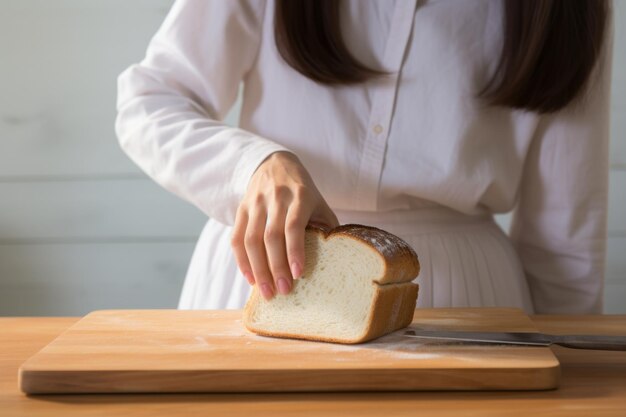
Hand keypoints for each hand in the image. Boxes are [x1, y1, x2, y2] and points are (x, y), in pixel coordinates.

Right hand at [231, 151, 337, 299]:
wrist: (274, 163)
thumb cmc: (302, 191)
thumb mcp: (319, 202)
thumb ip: (326, 226)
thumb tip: (335, 259)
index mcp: (300, 195)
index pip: (294, 225)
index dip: (295, 250)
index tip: (299, 274)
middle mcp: (276, 198)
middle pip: (271, 236)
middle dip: (276, 267)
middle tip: (283, 291)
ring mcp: (256, 203)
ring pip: (251, 239)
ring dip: (258, 269)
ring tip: (266, 291)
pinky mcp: (241, 208)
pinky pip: (237, 237)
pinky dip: (242, 261)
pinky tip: (250, 278)